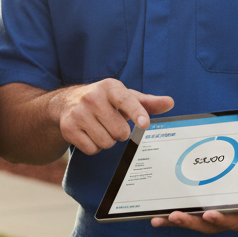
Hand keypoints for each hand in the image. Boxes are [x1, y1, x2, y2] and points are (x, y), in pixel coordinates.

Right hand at [52, 79, 173, 154]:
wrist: (67, 102)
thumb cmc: (104, 100)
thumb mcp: (124, 97)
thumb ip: (147, 102)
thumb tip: (170, 103)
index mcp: (110, 87)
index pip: (126, 100)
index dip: (137, 113)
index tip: (145, 124)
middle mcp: (92, 98)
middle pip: (119, 131)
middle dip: (120, 133)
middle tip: (112, 123)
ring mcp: (78, 113)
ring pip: (106, 142)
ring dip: (107, 140)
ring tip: (100, 128)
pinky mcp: (68, 128)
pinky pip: (91, 149)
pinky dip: (94, 146)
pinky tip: (89, 134)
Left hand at [150, 173, 237, 233]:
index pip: (235, 219)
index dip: (221, 219)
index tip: (208, 214)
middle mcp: (234, 218)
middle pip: (210, 224)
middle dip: (192, 221)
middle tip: (174, 216)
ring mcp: (221, 215)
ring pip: (198, 222)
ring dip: (179, 221)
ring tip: (160, 218)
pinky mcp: (211, 211)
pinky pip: (193, 215)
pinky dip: (177, 216)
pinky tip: (160, 215)